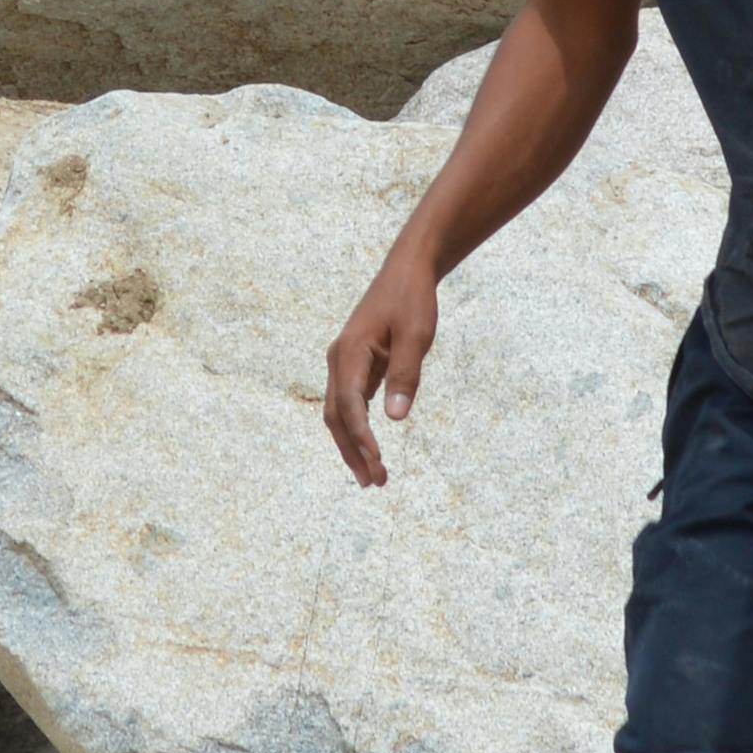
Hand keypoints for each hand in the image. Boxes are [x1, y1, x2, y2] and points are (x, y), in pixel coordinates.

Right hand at [323, 258, 436, 485]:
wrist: (407, 270)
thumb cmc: (412, 299)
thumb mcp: (416, 335)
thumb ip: (405, 375)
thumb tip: (395, 419)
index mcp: (349, 352)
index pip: (349, 404)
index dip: (361, 435)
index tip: (378, 459)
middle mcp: (339, 360)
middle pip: (336, 417)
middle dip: (352, 451)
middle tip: (374, 483)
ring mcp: (345, 364)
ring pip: (340, 414)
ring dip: (353, 445)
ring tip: (373, 477)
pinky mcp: (355, 366)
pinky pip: (350, 404)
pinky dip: (358, 428)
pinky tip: (371, 449)